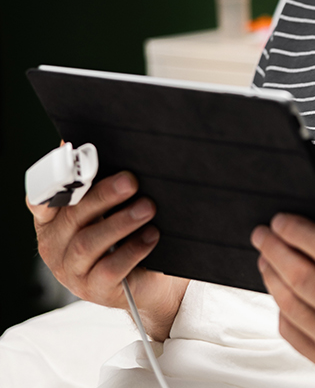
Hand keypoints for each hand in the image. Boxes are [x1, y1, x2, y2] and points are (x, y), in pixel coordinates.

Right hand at [28, 170, 187, 340]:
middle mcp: (57, 245)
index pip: (40, 198)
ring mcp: (72, 270)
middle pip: (73, 216)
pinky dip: (133, 249)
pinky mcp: (95, 289)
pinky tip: (151, 236)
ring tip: (148, 207)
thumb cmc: (127, 233)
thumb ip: (103, 183)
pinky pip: (109, 269)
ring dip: (121, 222)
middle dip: (103, 195)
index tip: (73, 164)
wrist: (149, 277)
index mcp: (54, 220)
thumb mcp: (111, 207)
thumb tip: (113, 148)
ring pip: (88, 243)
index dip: (53, 181)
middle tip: (131, 181)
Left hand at [250, 198, 314, 385]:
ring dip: (272, 276)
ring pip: (292, 306)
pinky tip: (281, 287)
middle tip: (262, 232)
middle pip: (303, 278)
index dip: (299, 231)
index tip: (281, 218)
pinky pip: (294, 333)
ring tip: (266, 256)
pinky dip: (281, 307)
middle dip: (275, 249)